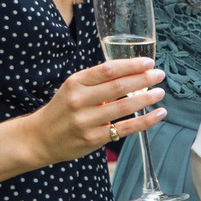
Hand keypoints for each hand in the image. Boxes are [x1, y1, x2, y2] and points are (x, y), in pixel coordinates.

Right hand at [23, 57, 165, 165]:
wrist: (39, 138)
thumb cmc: (62, 109)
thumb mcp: (73, 88)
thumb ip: (97, 82)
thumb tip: (133, 72)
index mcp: (75, 82)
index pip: (107, 70)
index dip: (131, 65)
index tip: (148, 62)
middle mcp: (80, 100)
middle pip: (118, 86)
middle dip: (144, 79)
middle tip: (160, 74)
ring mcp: (86, 121)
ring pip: (124, 106)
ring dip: (147, 98)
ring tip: (160, 92)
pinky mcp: (93, 138)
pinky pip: (125, 128)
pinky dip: (145, 121)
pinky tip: (159, 114)